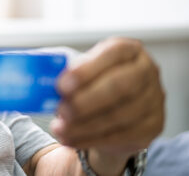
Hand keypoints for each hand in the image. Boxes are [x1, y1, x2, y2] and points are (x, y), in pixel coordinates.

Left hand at [51, 37, 164, 171]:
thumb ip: (62, 70)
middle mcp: (147, 71)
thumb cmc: (91, 84)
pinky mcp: (153, 125)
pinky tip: (70, 139)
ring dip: (85, 125)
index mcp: (128, 49)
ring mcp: (154, 99)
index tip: (62, 85)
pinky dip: (91, 139)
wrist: (112, 113)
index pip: (113, 53)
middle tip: (61, 110)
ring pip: (120, 115)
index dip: (87, 69)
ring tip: (59, 129)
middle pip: (121, 86)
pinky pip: (122, 136)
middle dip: (87, 100)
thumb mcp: (79, 71)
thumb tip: (33, 74)